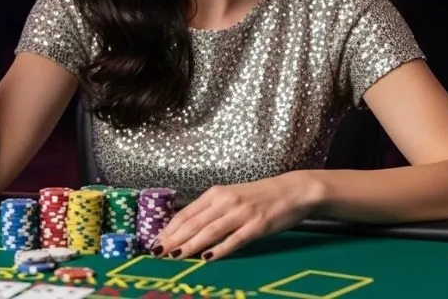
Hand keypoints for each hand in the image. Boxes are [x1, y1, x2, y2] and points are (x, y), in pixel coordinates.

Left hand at [153, 172, 321, 260]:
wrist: (292, 190)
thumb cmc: (260, 196)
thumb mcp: (232, 197)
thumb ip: (212, 210)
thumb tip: (189, 227)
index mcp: (217, 194)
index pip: (187, 213)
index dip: (170, 228)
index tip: (156, 241)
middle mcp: (226, 201)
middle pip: (194, 223)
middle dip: (174, 239)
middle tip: (158, 252)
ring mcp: (241, 213)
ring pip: (210, 231)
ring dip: (190, 245)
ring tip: (175, 256)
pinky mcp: (257, 225)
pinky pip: (234, 239)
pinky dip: (219, 249)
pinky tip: (207, 258)